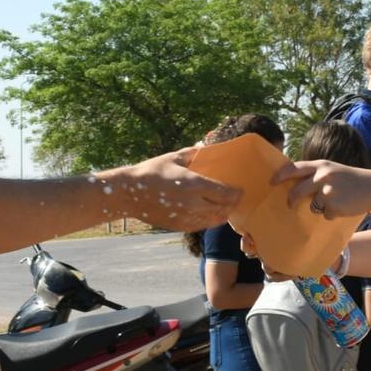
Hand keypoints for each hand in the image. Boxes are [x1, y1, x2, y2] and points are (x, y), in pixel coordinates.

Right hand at [108, 147, 241, 233]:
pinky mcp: (179, 226)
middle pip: (224, 208)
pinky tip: (212, 213)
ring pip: (215, 220)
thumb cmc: (152, 171)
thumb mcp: (174, 157)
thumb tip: (207, 144)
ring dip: (224, 213)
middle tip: (237, 197)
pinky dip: (211, 220)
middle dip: (234, 203)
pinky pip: (202, 225)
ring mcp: (186, 217)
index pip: (225, 193)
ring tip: (227, 206)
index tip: (241, 189)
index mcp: (192, 184)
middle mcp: (192, 203)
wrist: (129, 194)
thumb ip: (194, 152)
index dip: (237, 193)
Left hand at [272, 160, 370, 219]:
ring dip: (321, 207)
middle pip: (296, 191)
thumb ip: (316, 175)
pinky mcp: (334, 205)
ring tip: (337, 201)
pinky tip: (344, 206)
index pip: (294, 168)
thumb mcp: (333, 170)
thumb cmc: (353, 179)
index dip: (280, 175)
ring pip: (312, 205)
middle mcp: (322, 176)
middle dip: (291, 200)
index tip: (271, 182)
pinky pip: (325, 214)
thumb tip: (296, 186)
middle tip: (290, 204)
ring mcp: (327, 191)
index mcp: (321, 165)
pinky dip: (333, 214)